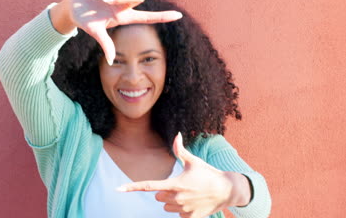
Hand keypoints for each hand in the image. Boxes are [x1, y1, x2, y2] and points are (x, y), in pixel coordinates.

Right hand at [53, 0, 182, 64]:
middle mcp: (122, 4)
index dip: (163, 17)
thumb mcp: (95, 32)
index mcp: (123, 16)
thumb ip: (105, 44)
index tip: (179, 15)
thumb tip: (112, 62)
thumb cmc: (85, 21)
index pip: (147, 18)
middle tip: (106, 1)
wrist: (72, 8)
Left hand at [117, 133, 247, 217]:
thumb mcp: (194, 161)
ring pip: (166, 207)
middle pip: (158, 197)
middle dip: (164, 192)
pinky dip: (182, 210)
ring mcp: (183, 210)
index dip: (131, 187)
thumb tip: (177, 134)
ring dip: (172, 202)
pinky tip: (193, 202)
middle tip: (180, 185)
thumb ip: (181, 150)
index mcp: (174, 184)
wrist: (227, 190)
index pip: (148, 186)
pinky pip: (178, 216)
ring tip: (188, 194)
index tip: (118, 189)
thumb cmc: (208, 174)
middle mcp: (176, 199)